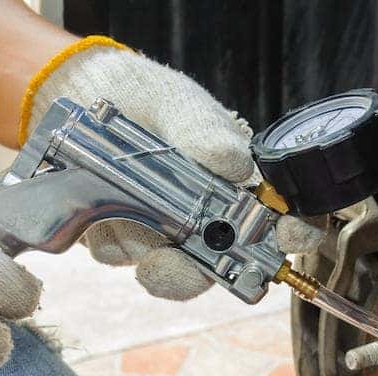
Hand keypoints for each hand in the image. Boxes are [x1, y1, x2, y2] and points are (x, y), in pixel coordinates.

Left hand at [25, 38, 323, 300]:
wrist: (80, 97)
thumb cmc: (146, 97)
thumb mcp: (180, 104)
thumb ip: (205, 134)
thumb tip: (235, 164)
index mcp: (243, 186)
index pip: (288, 219)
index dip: (298, 233)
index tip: (288, 235)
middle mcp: (213, 220)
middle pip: (233, 266)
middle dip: (207, 270)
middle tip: (180, 259)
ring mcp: (170, 237)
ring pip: (176, 275)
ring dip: (153, 259)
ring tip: (126, 222)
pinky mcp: (127, 243)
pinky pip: (122, 258)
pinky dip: (109, 238)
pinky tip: (97, 208)